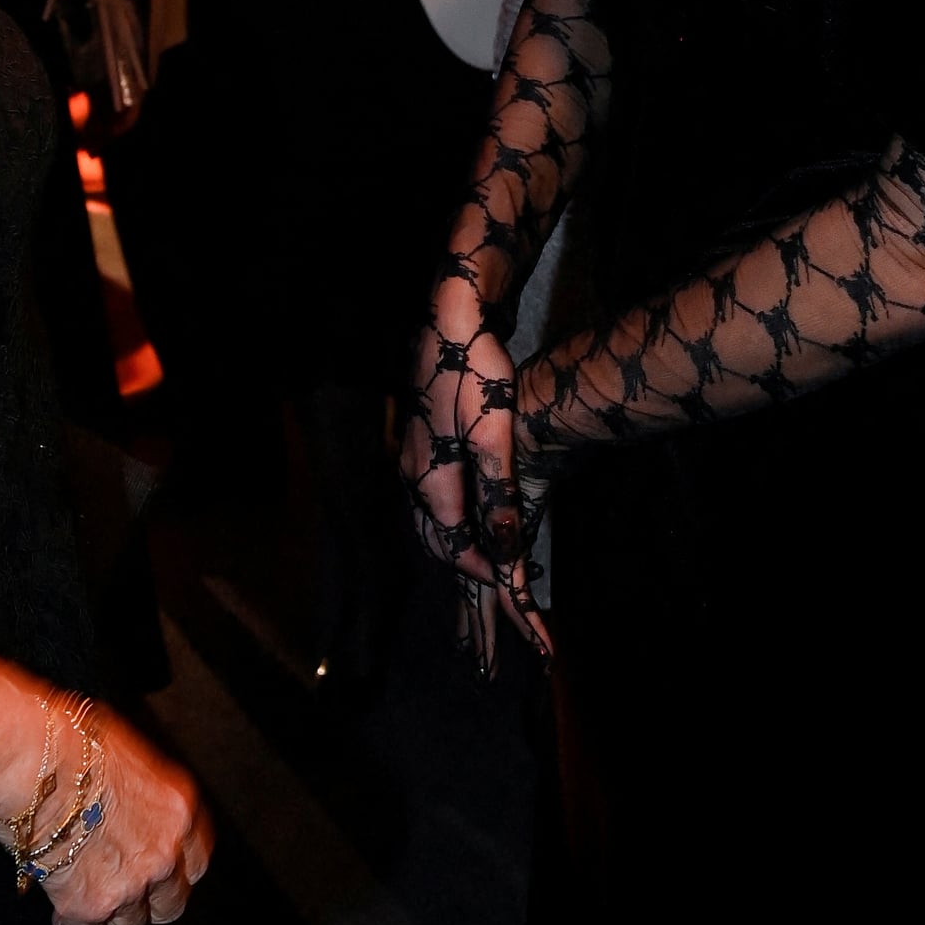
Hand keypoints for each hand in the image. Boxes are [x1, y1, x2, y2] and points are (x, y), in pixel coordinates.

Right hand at [0, 660, 211, 924]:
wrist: (31, 760)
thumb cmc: (68, 739)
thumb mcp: (126, 754)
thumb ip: (140, 791)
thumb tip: (124, 799)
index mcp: (180, 809)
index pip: (196, 860)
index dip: (174, 870)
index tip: (157, 871)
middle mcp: (166, 851)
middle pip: (172, 902)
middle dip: (149, 901)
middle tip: (122, 889)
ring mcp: (132, 883)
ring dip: (110, 916)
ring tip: (87, 898)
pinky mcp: (91, 905)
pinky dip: (69, 922)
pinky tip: (56, 903)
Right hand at [399, 263, 552, 658]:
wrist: (449, 315)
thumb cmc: (475, 371)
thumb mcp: (493, 435)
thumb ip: (498, 496)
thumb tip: (504, 551)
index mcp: (430, 479)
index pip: (456, 546)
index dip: (484, 576)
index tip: (512, 599)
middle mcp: (413, 473)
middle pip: (438, 541)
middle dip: (464, 577)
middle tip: (493, 609)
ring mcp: (413, 456)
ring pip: (432, 521)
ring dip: (456, 552)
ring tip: (481, 580)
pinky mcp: (421, 440)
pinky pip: (434, 498)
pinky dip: (450, 522)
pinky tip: (467, 521)